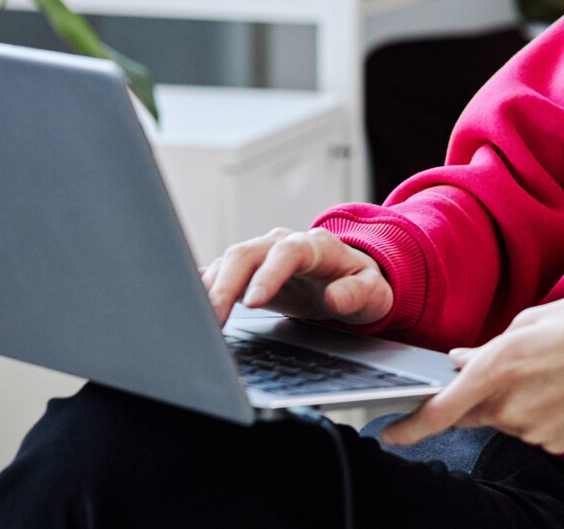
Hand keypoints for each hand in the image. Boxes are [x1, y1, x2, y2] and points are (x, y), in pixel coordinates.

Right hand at [199, 227, 393, 327]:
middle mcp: (282, 244)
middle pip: (246, 254)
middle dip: (226, 285)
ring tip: (198, 320)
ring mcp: (261, 255)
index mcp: (316, 246)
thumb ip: (358, 293)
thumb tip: (335, 297)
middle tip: (214, 318)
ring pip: (226, 263)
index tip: (253, 301)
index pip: (287, 252)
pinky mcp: (246, 271)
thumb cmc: (361, 284)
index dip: (268, 274)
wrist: (350, 279)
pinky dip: (203, 288)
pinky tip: (189, 307)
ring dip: (209, 289)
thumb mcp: (373, 292)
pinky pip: (219, 273)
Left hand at [380, 282, 563, 454]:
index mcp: (501, 366)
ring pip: (505, 419)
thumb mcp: (538, 318)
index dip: (408, 426)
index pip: (440, 409)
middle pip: (471, 413)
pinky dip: (539, 411)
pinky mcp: (561, 441)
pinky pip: (533, 429)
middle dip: (474, 396)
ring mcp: (538, 428)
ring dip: (513, 399)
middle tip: (511, 369)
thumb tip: (462, 361)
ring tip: (554, 367)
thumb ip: (493, 345)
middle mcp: (513, 404)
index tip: (390, 431)